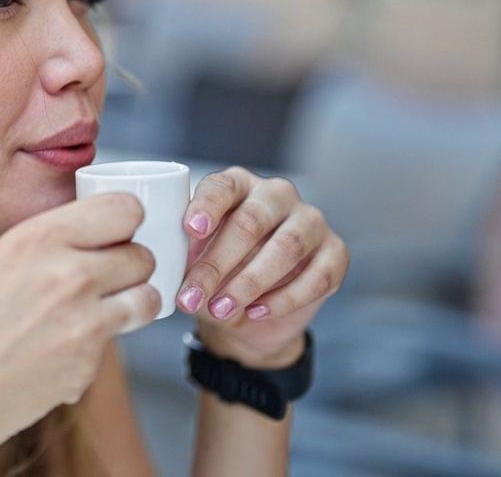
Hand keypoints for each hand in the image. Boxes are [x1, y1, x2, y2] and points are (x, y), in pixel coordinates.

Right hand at [0, 193, 160, 464]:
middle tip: (108, 274)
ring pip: (148, 299)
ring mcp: (85, 325)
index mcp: (38, 240)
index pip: (124, 209)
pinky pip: (115, 344)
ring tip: (103, 308)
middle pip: (142, 255)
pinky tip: (60, 349)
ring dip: (132, 301)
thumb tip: (65, 237)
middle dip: (129, 263)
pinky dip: (96, 345)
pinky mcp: (90, 366)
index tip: (116, 229)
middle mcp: (70, 276)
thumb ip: (30, 242)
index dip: (125, 219)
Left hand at [174, 168, 348, 367]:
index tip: (191, 228)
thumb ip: (182, 256)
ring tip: (221, 309)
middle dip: (218, 263)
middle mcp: (277, 195)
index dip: (207, 206)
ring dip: (250, 283)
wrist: (248, 314)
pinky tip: (255, 311)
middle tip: (192, 295)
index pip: (222, 186)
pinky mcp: (335, 253)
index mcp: (238, 186)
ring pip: (286, 247)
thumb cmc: (215, 276)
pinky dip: (283, 299)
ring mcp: (311, 221)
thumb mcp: (191, 263)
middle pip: (251, 221)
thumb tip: (165, 267)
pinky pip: (316, 276)